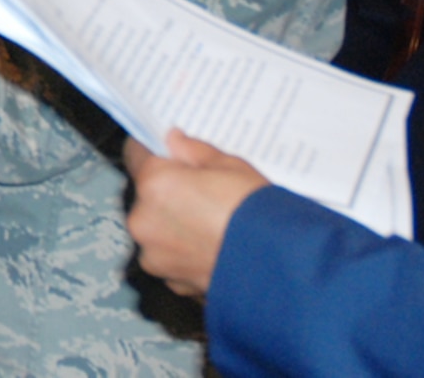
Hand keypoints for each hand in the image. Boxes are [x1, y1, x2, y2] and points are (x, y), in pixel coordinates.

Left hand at [122, 130, 269, 296]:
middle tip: (203, 194)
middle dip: (168, 192)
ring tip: (214, 227)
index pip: (136, 153)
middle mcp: (144, 220)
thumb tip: (173, 141)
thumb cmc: (261, 215)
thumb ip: (193, 151)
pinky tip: (215, 250)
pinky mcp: (171, 282)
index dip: (153, 152)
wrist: (286, 270)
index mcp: (155, 184)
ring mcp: (154, 255)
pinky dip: (186, 254)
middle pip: (146, 195)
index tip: (166, 153)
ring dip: (174, 227)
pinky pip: (170, 259)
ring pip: (156, 230)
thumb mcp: (232, 167)